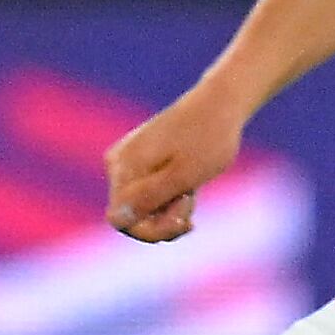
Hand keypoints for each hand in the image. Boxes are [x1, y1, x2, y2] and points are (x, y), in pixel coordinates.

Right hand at [106, 85, 245, 242]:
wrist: (221, 103)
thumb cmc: (208, 139)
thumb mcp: (183, 176)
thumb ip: (149, 198)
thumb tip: (114, 219)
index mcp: (124, 167)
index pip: (121, 220)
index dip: (153, 230)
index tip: (186, 221)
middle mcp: (118, 164)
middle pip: (132, 215)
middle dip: (165, 219)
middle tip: (192, 202)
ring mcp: (128, 162)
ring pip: (143, 207)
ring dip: (170, 209)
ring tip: (193, 191)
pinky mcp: (141, 161)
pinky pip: (150, 195)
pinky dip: (170, 199)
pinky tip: (189, 189)